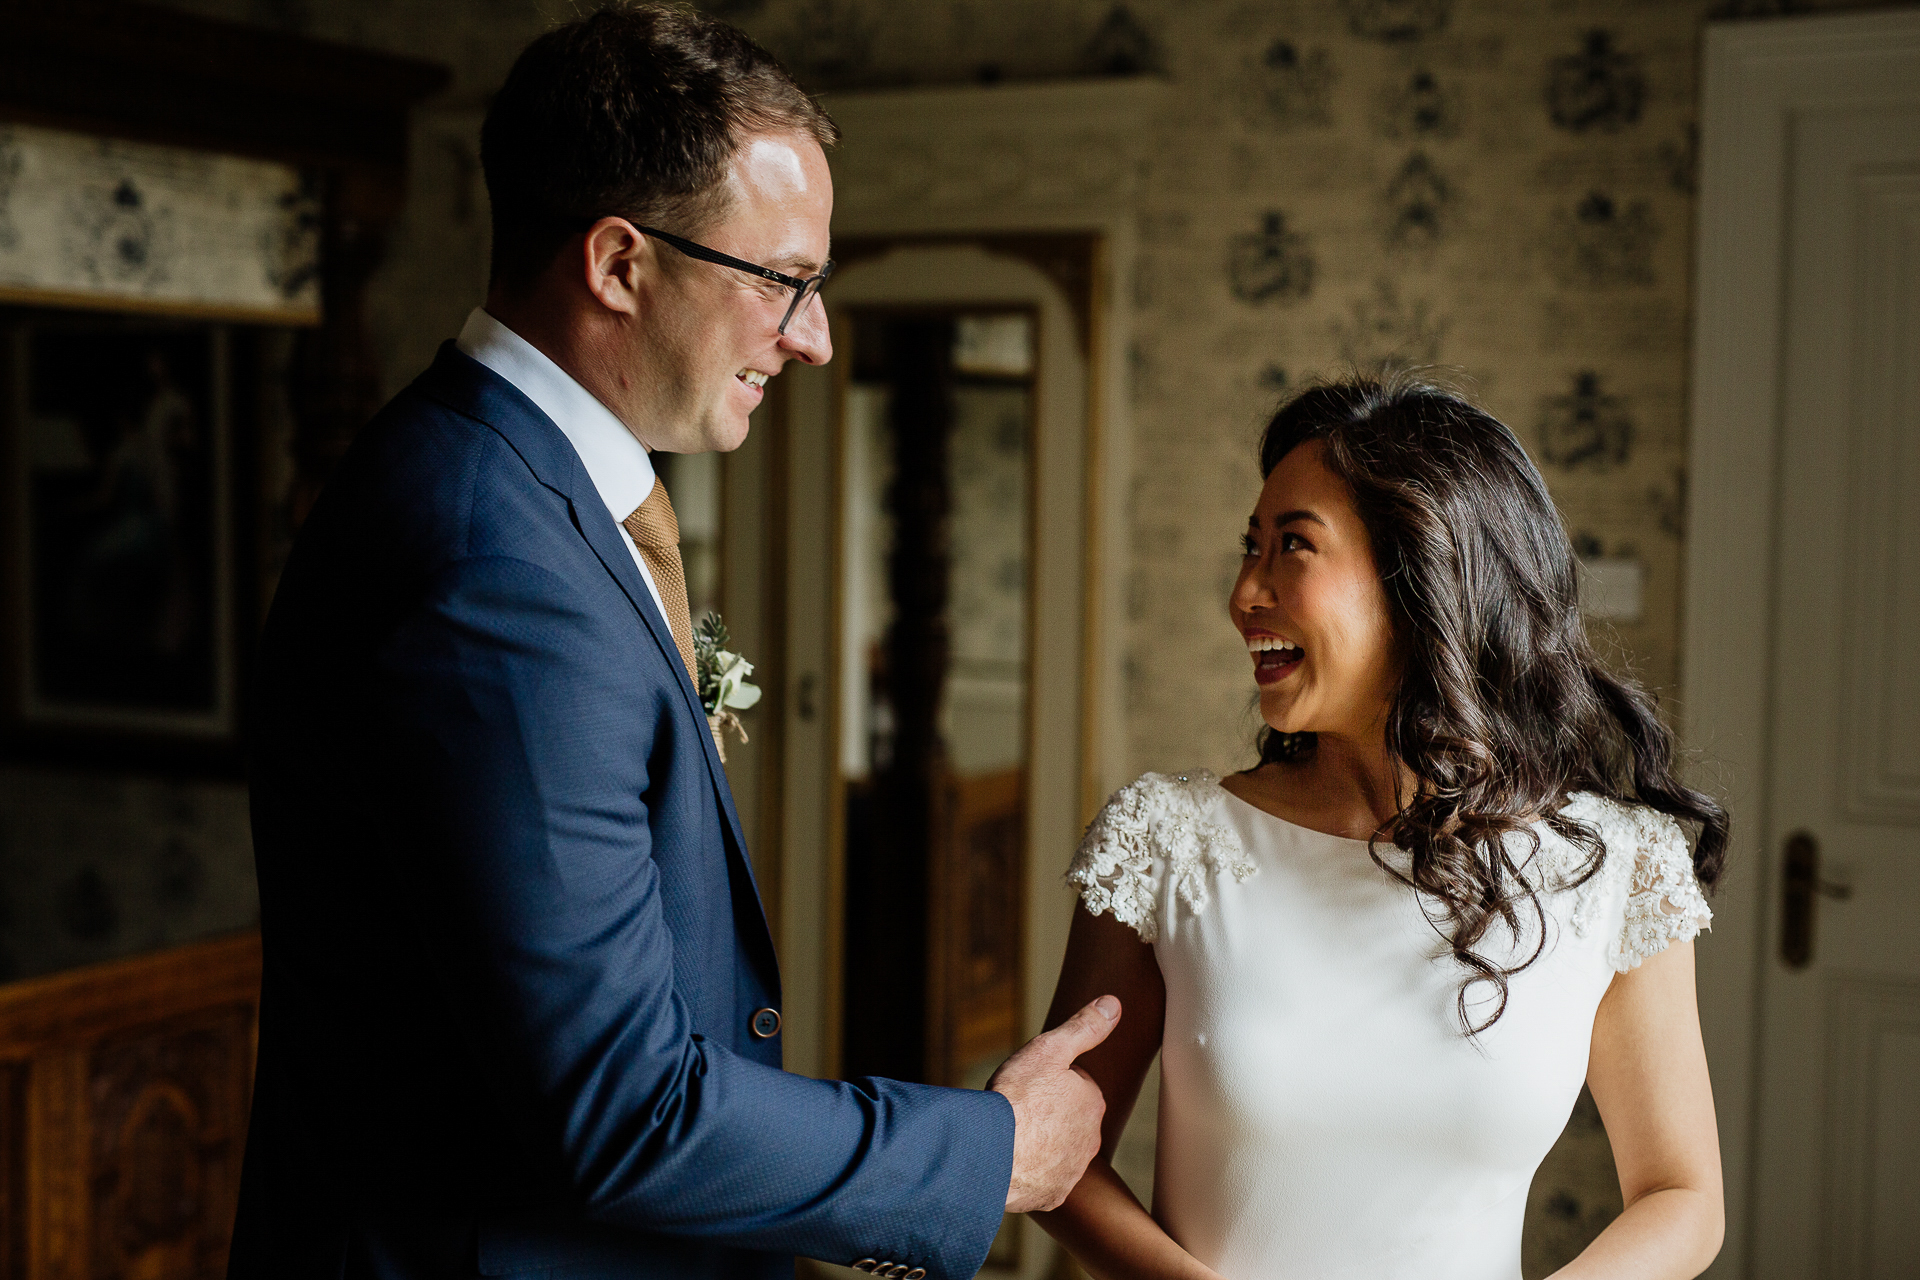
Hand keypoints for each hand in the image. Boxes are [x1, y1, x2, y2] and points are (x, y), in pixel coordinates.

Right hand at [989, 995, 1119, 1212]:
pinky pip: (1043, 1179)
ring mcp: (1073, 1170)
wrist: (992, 1153)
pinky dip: (1030, 1171)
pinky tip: (1011, 1161)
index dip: (1047, 1080)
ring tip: (1011, 1135)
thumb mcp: (1050, 1049)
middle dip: (1047, 1113)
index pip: (1074, 1085)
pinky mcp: (1053, 1194)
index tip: (1028, 1083)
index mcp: (1092, 1101)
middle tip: (1018, 1108)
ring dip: (1039, 1142)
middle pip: (1067, 1118)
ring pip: (1056, 1149)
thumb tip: (1114, 1004)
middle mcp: (1090, 1139)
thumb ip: (1084, 1027)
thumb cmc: (1018, 1098)